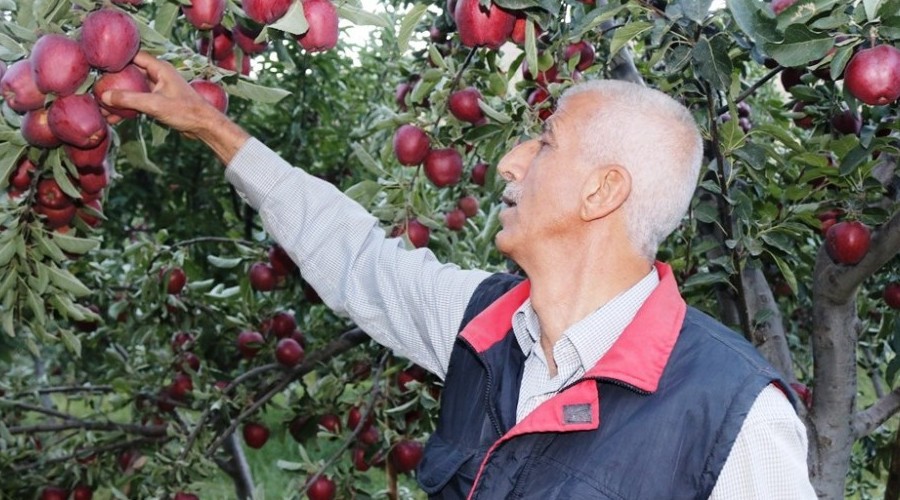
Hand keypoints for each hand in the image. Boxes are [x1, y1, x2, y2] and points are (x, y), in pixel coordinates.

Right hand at [100, 51, 217, 137]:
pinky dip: (127, 108)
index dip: (116, 59)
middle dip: (112, 81)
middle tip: (93, 88)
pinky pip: (138, 102)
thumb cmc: (185, 111)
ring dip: (118, 98)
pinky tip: (113, 118)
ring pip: (132, 90)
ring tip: (99, 107)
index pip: (133, 56)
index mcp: (160, 68)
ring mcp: (158, 89)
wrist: (204, 127)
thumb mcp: (154, 104)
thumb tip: (104, 96)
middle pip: (130, 74)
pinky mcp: (159, 102)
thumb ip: (129, 99)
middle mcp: (158, 75)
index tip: (98, 65)